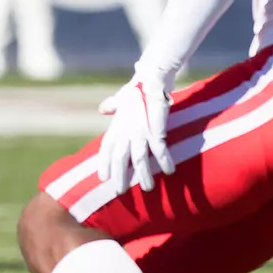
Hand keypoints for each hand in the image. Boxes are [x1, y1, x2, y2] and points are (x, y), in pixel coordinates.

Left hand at [97, 73, 174, 191]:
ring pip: (139, 159)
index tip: (102, 178)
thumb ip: (112, 105)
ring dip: (143, 175)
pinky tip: (169, 171)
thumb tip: (103, 108)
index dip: (104, 164)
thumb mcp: (121, 98)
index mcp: (116, 126)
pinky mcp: (156, 131)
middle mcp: (125, 132)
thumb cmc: (136, 89)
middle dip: (120, 177)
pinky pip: (160, 150)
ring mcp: (140, 133)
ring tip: (148, 188)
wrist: (150, 79)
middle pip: (120, 159)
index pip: (106, 149)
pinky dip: (164, 161)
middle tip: (120, 193)